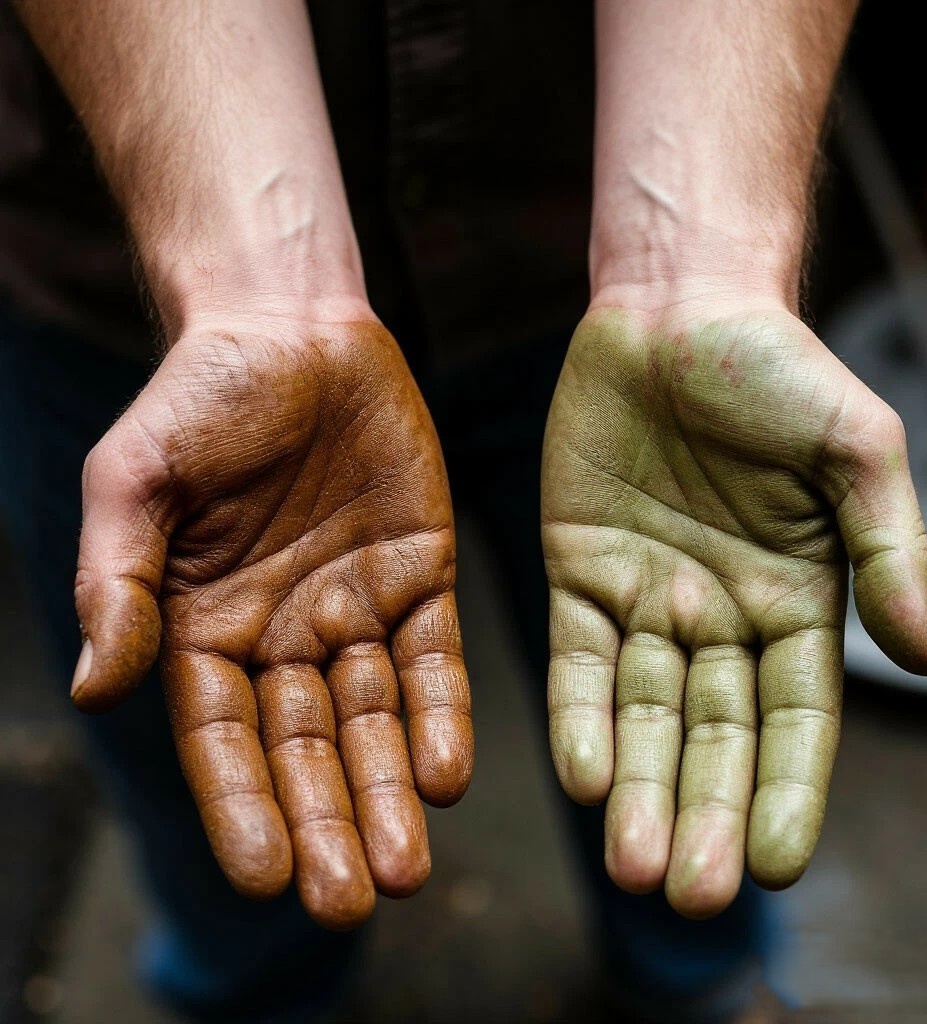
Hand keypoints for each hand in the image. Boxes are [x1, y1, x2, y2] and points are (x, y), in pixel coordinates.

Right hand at [71, 315, 471, 928]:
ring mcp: (357, 609)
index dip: (242, 805)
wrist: (292, 331)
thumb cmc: (200, 397)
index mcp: (205, 627)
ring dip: (390, 793)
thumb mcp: (136, 480)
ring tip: (408, 866)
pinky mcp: (421, 576)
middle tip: (355, 899)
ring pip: (376, 721)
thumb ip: (119, 582)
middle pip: (306, 748)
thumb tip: (92, 690)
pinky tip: (449, 772)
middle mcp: (283, 634)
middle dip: (328, 824)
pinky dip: (443, 714)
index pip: (224, 738)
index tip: (265, 877)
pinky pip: (435, 658)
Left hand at [542, 300, 926, 917]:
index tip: (772, 861)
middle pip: (714, 734)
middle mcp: (719, 612)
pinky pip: (577, 657)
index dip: (786, 789)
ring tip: (633, 866)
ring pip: (643, 712)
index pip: (794, 716)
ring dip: (639, 788)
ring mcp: (646, 596)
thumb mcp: (856, 446)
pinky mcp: (580, 570)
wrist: (674, 310)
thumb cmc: (775, 368)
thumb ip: (887, 547)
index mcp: (794, 597)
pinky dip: (578, 715)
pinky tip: (583, 774)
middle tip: (690, 895)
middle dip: (703, 812)